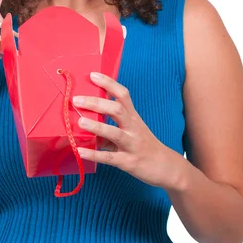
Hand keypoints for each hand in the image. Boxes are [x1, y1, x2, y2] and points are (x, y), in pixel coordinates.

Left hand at [73, 72, 180, 188]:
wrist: (166, 167)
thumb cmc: (144, 146)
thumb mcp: (132, 130)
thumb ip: (111, 124)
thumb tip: (85, 119)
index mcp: (133, 117)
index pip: (123, 95)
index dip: (108, 83)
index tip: (93, 75)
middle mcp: (133, 128)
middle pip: (117, 110)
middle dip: (96, 103)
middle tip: (76, 100)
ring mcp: (131, 145)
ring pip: (114, 133)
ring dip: (97, 126)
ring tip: (80, 121)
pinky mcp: (128, 162)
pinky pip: (110, 158)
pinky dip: (94, 154)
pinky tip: (80, 151)